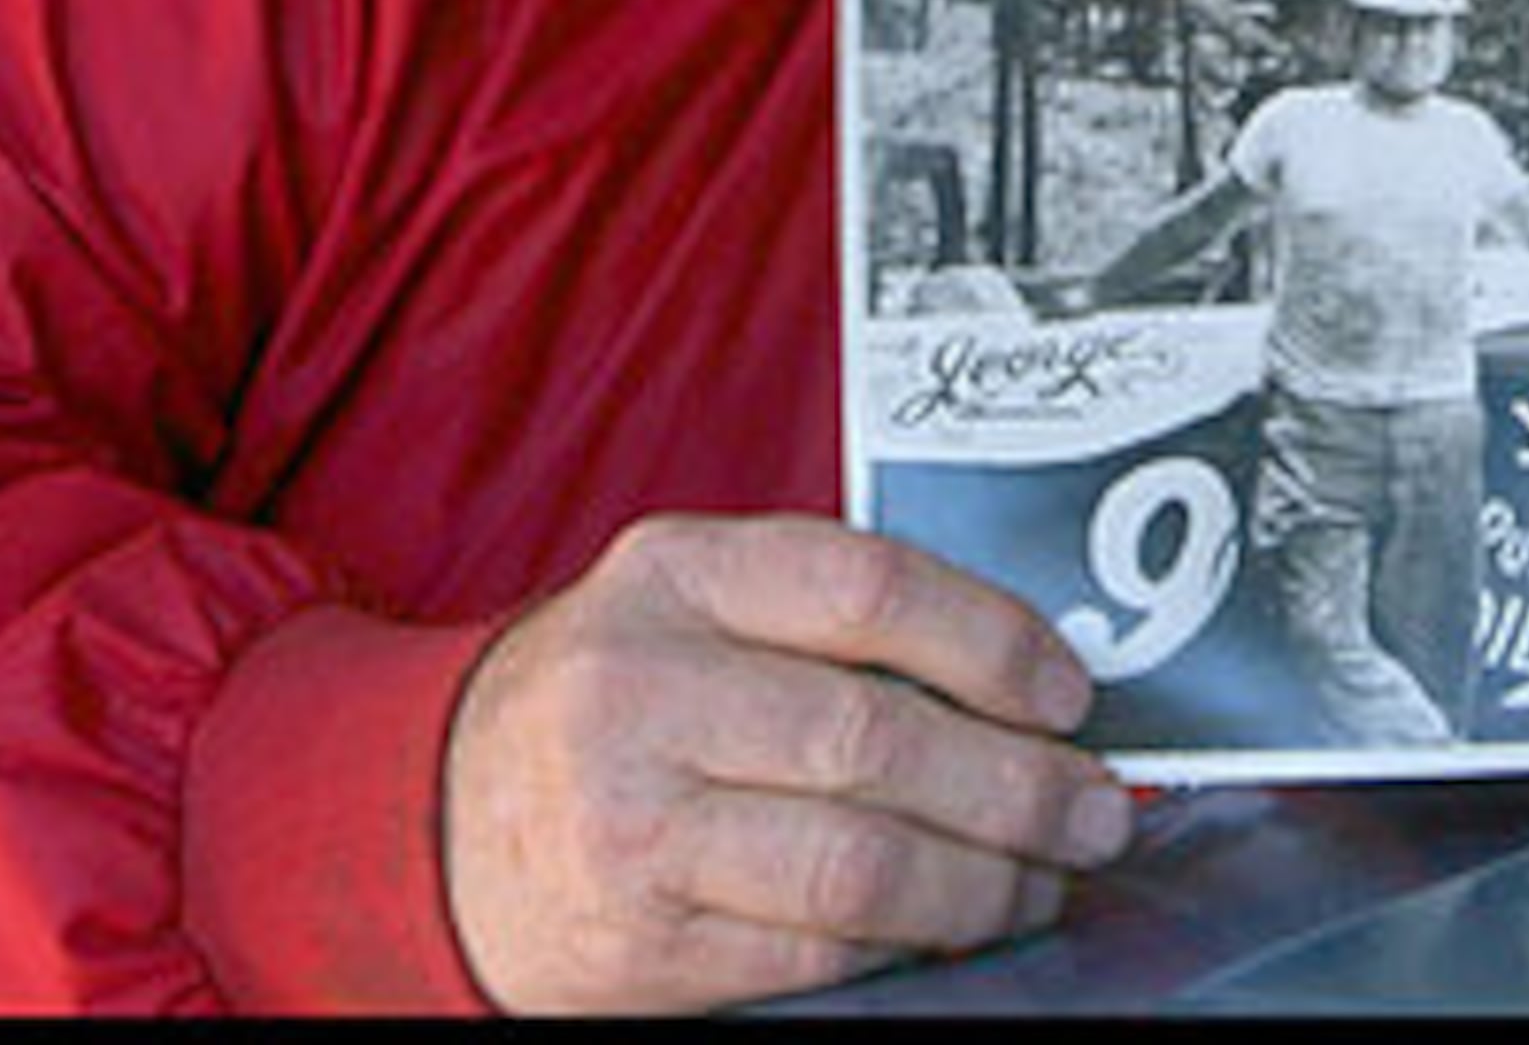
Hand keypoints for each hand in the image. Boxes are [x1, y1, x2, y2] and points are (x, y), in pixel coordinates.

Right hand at [441, 513, 1133, 1011]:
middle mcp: (642, 688)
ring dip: (984, 883)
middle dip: (1020, 786)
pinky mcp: (641, 944)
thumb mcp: (691, 609)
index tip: (1070, 693)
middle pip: (878, 736)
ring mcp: (633, 823)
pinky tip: (950, 926)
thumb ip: (829, 620)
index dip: (996, 642)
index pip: (869, 588)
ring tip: (1041, 881)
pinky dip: (906, 945)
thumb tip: (1025, 681)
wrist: (434, 823)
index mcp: (675, 575)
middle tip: (1094, 809)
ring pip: (860, 862)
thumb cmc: (611, 704)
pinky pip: (816, 952)